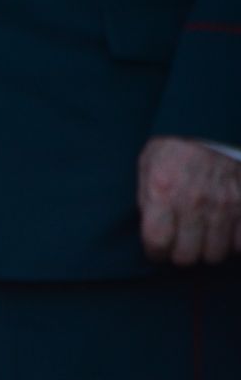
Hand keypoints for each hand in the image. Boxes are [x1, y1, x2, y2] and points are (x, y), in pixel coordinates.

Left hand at [139, 137, 240, 265]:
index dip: (155, 252)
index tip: (158, 249)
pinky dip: (233, 242)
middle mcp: (193, 202)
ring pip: (214, 254)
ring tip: (203, 238)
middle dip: (180, 255)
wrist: (210, 122)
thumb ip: (147, 201)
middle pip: (186, 256)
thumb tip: (151, 231)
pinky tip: (225, 232)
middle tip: (181, 244)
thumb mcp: (147, 167)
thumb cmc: (174, 146)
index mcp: (163, 193)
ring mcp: (224, 203)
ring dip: (207, 250)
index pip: (157, 245)